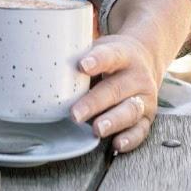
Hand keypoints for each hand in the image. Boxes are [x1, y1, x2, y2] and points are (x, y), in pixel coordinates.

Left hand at [70, 32, 161, 153]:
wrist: (146, 58)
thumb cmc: (112, 56)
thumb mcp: (99, 47)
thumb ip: (79, 54)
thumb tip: (42, 61)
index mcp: (123, 54)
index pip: (111, 55)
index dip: (97, 60)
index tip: (81, 65)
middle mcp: (137, 76)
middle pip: (116, 89)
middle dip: (94, 103)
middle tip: (75, 114)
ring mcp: (144, 97)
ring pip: (130, 111)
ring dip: (113, 121)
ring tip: (97, 129)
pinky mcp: (148, 117)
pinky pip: (141, 130)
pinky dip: (130, 139)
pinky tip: (117, 143)